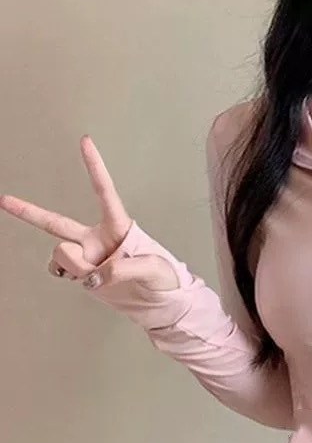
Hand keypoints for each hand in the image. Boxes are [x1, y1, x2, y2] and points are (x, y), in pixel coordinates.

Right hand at [0, 136, 178, 291]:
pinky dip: (67, 274)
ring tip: (100, 277)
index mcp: (118, 228)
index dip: (95, 167)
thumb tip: (91, 276)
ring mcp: (87, 255)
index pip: (104, 192)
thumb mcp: (152, 270)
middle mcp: (97, 239)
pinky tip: (81, 278)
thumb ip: (121, 269)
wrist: (160, 301)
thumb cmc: (164, 279)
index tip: (85, 141)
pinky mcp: (82, 272)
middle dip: (28, 211)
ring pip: (62, 256)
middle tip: (5, 201)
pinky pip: (60, 269)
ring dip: (77, 268)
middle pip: (56, 223)